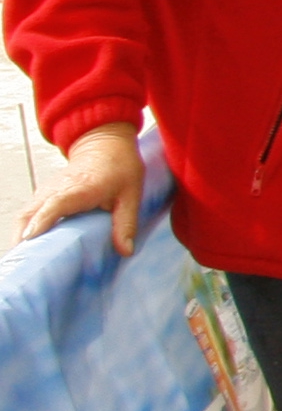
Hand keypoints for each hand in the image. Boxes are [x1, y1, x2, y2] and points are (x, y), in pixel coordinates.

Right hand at [15, 124, 144, 255]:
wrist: (105, 145)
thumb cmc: (119, 168)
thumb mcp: (131, 195)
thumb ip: (126, 223)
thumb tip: (126, 251)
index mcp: (78, 189)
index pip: (54, 205)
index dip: (41, 221)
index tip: (30, 239)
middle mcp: (55, 190)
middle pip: (29, 214)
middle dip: (22, 238)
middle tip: (25, 264)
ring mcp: (46, 192)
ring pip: (24, 216)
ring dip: (20, 237)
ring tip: (24, 263)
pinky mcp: (43, 196)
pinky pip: (27, 215)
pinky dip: (24, 231)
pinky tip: (29, 251)